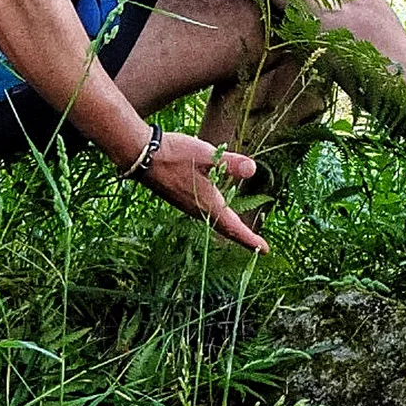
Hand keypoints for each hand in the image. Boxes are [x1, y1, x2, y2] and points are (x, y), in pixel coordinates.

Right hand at [134, 131, 268, 253]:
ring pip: (212, 219)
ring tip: (240, 229)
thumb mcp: (207, 155)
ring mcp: (186, 204)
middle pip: (224, 228)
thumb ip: (231, 163)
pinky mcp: (178, 196)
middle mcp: (197, 209)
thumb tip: (253, 169)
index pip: (233, 228)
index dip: (250, 240)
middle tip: (256, 244)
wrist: (141, 155)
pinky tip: (215, 204)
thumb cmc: (175, 155)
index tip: (265, 250)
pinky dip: (215, 214)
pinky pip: (202, 211)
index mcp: (208, 204)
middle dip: (241, 236)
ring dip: (228, 225)